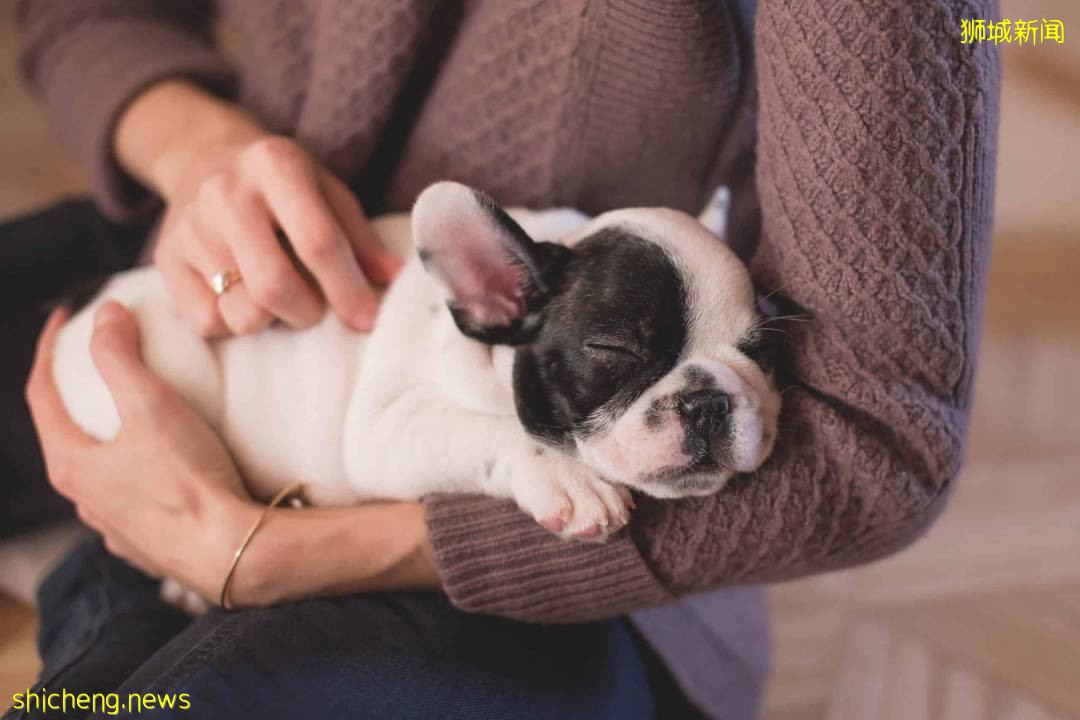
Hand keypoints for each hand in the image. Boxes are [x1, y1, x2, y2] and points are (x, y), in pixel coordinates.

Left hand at [27, 303, 439, 606]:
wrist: (232, 551)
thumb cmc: (189, 481)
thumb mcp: (152, 406)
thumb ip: (121, 356)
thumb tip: (106, 314)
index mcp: (72, 465)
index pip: (41, 395)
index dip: (49, 350)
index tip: (66, 318)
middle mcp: (84, 500)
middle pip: (67, 434)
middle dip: (79, 394)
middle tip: (101, 363)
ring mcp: (115, 526)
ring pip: (101, 470)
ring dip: (109, 437)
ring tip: (137, 414)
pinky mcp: (148, 543)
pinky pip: (133, 497)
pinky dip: (138, 470)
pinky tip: (164, 465)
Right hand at [117, 80, 400, 336]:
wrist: (201, 156)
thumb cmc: (281, 185)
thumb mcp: (327, 193)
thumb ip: (360, 239)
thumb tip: (395, 280)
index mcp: (277, 165)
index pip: (318, 242)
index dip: (348, 289)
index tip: (366, 319)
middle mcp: (226, 192)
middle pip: (275, 286)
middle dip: (308, 312)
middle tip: (315, 308)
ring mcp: (190, 227)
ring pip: (241, 312)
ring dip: (271, 320)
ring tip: (277, 298)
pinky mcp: (165, 259)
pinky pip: (207, 322)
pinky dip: (233, 322)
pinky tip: (241, 296)